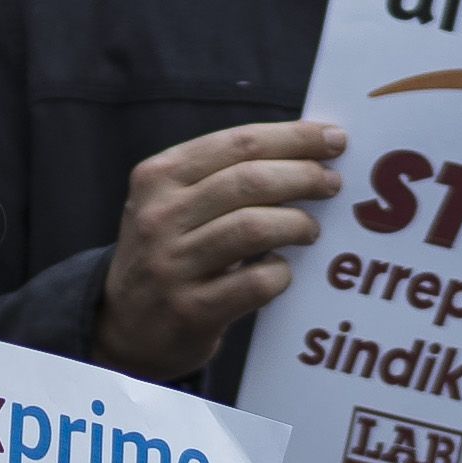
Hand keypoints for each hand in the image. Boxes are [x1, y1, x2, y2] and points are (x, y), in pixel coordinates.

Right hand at [89, 117, 342, 378]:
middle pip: (249, 181)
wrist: (127, 324)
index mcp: (157, 176)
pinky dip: (281, 274)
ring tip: (311, 229)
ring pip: (254, 228)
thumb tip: (306, 152)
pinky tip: (282, 270)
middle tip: (332, 183)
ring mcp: (173, 264)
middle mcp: (159, 215)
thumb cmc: (169, 251)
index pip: (237, 144)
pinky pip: (256, 283)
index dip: (292, 138)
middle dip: (304, 176)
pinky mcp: (192, 309)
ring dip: (297, 224)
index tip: (334, 138)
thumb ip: (223, 177)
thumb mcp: (173, 204)